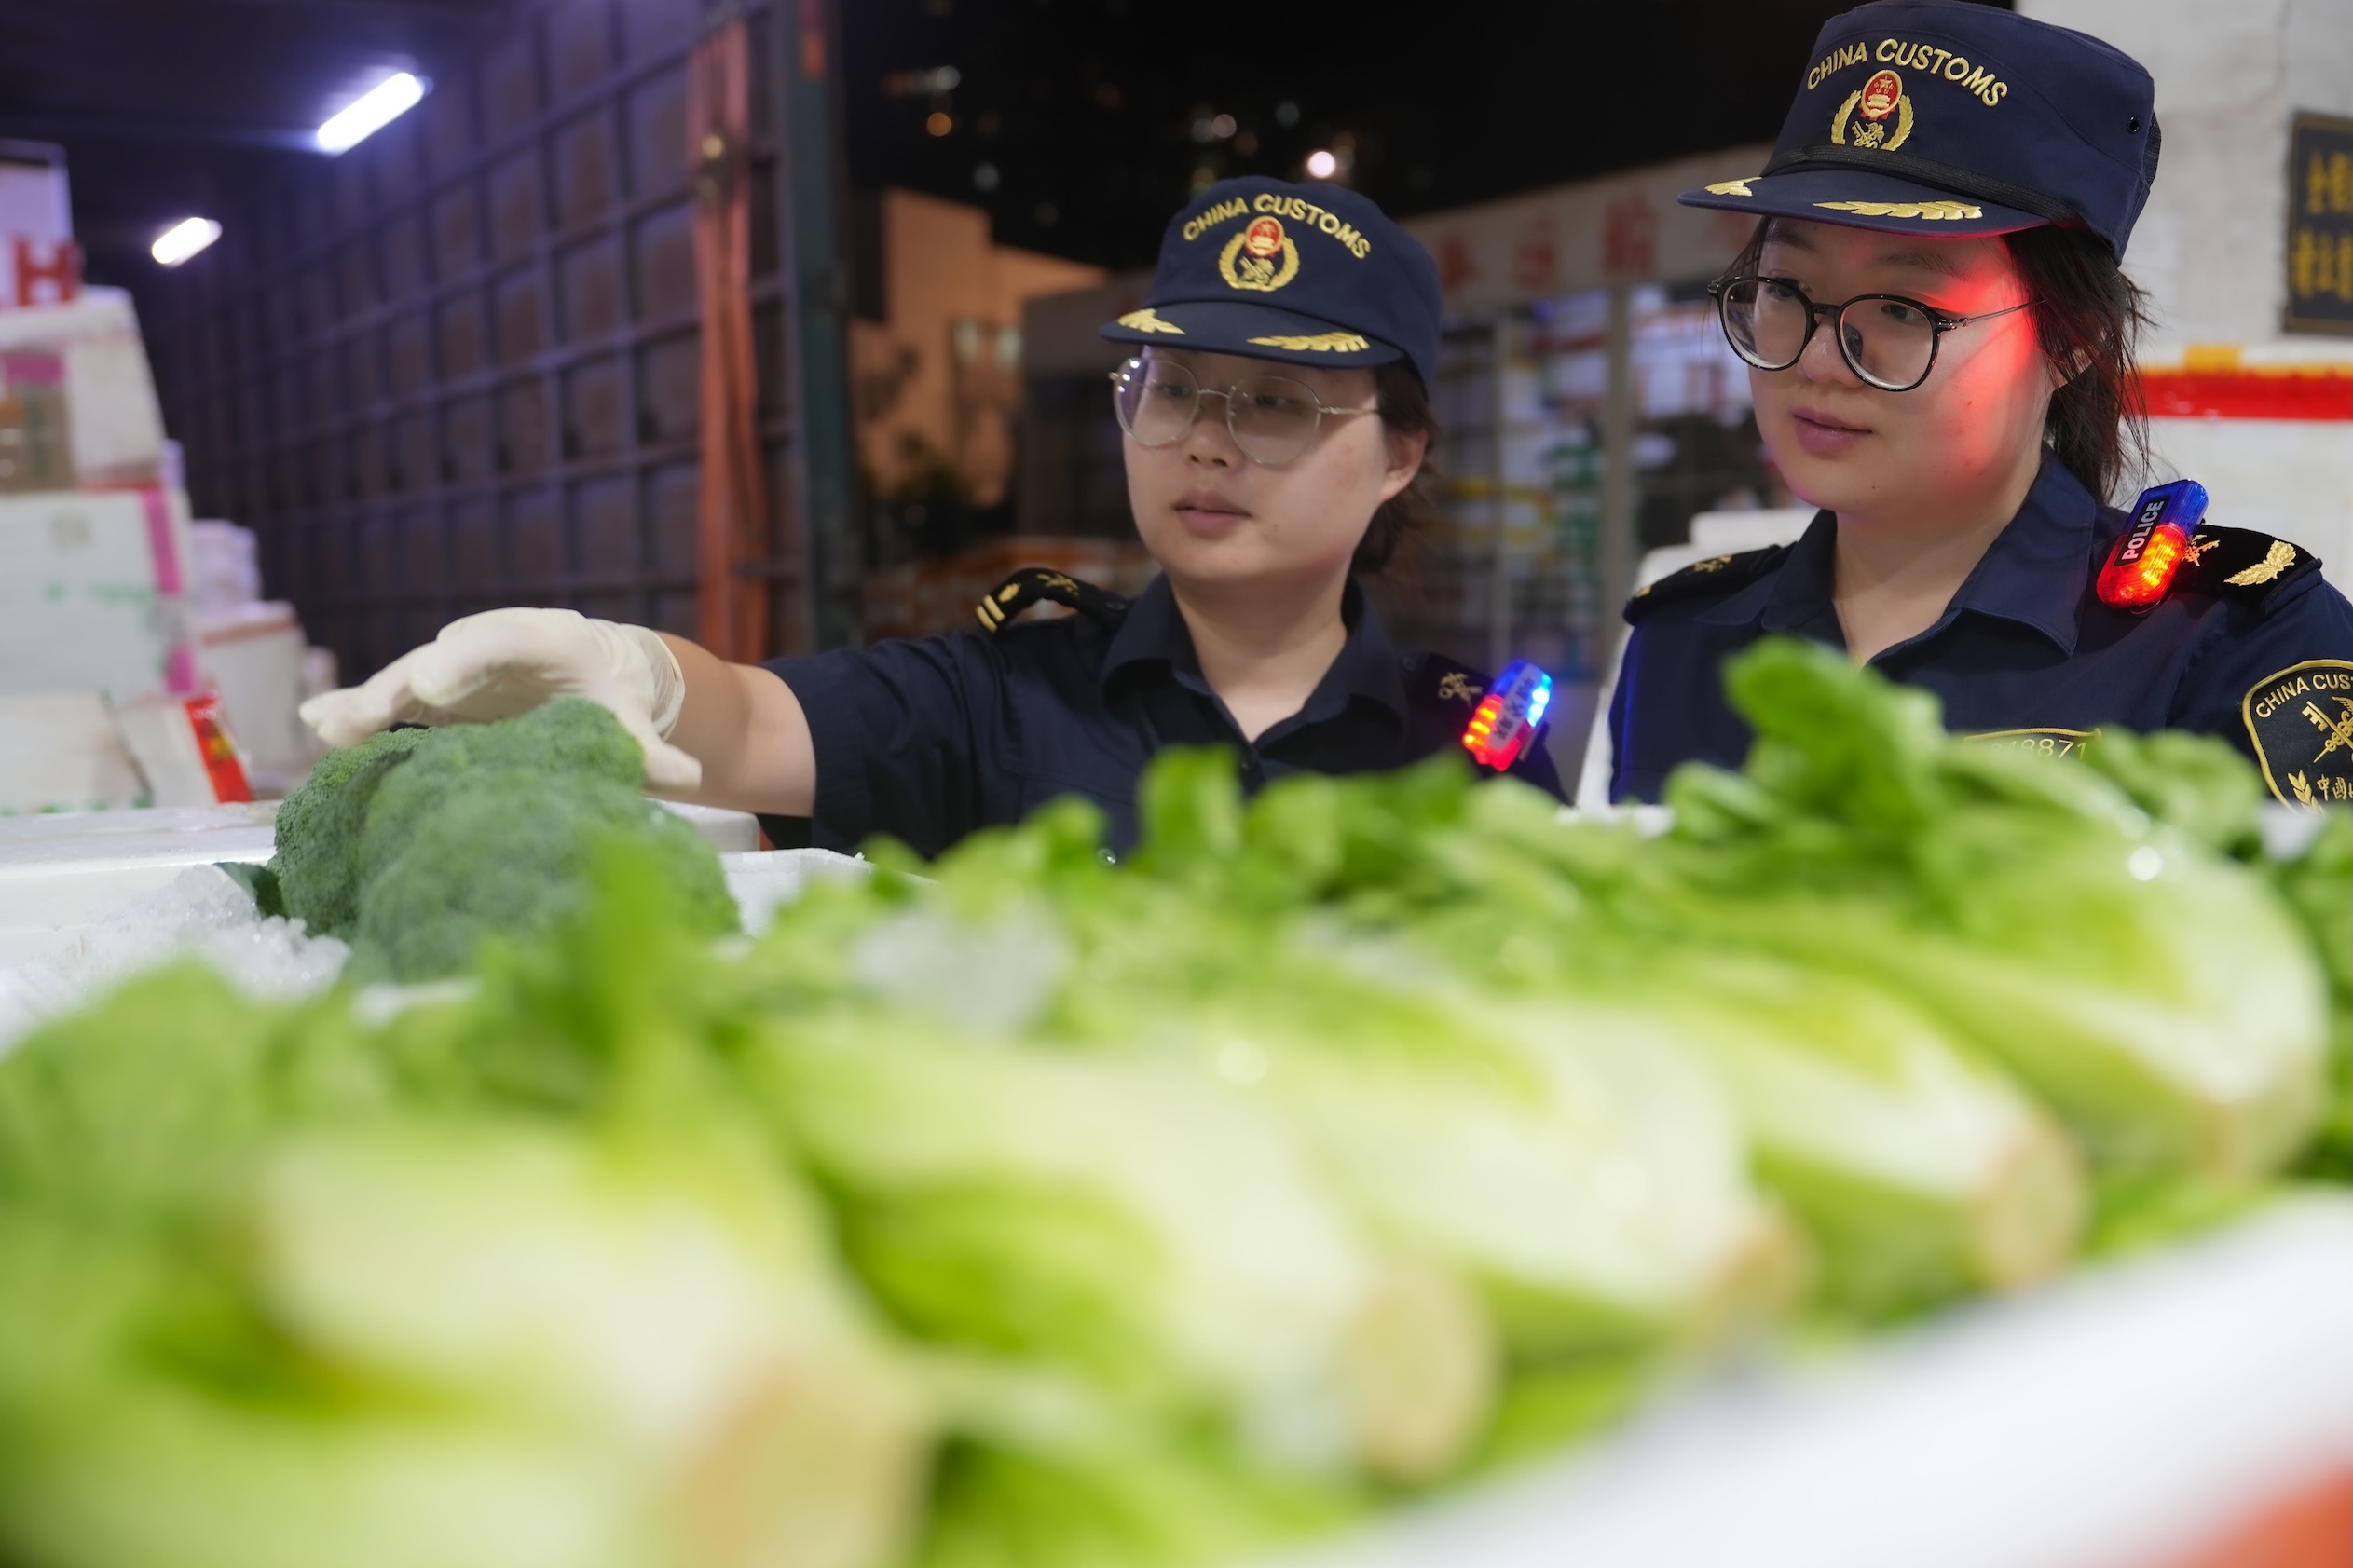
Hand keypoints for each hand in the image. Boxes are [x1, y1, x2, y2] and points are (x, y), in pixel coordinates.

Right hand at [297, 608, 702, 793]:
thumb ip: (652, 750)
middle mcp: (492, 642)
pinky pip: (392, 697)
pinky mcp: (434, 691)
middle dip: (403, 686)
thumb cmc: (615, 696)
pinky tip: (315, 726)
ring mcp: (457, 664)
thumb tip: (691, 776)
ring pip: (406, 677)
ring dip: (367, 703)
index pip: (504, 642)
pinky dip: (357, 709)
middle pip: (441, 658)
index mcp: (549, 640)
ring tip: (327, 730)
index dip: (465, 662)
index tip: (433, 688)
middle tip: (364, 717)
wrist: (595, 671)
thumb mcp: (634, 719)